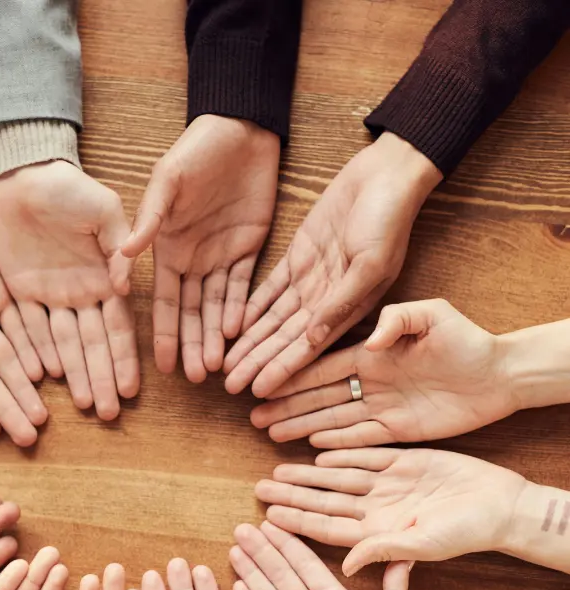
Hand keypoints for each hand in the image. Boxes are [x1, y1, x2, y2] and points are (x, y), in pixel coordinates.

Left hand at [0, 162, 138, 420]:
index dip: (125, 359)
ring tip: (85, 405)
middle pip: (92, 346)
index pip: (118, 328)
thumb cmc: (69, 187)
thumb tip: (124, 287)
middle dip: (102, 379)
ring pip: (63, 345)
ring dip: (75, 376)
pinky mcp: (19, 294)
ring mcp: (50, 298)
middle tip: (109, 414)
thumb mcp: (104, 209)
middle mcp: (80, 296)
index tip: (132, 389)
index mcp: (104, 279)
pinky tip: (47, 379)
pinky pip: (28, 330)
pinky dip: (37, 353)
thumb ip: (118, 246)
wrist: (23, 173)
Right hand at [123, 115, 279, 381]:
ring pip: (218, 306)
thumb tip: (123, 257)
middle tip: (197, 379)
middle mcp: (191, 260)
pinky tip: (237, 332)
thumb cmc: (195, 151)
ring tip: (217, 367)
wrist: (239, 129)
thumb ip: (149, 220)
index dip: (165, 333)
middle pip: (192, 312)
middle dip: (193, 345)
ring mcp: (220, 256)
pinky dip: (241, 308)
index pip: (164, 301)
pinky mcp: (248, 248)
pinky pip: (244, 286)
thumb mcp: (166, 182)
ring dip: (216, 336)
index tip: (163, 367)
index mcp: (166, 249)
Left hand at [224, 133, 442, 398]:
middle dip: (257, 362)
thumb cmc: (388, 219)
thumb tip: (314, 340)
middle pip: (283, 339)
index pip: (307, 348)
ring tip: (225, 364)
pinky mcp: (297, 258)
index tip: (257, 391)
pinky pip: (268, 290)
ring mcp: (310, 281)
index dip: (282, 370)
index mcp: (349, 309)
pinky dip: (250, 308)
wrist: (386, 175)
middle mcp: (326, 301)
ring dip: (249, 341)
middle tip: (228, 386)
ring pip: (271, 319)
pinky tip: (231, 327)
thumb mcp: (369, 264)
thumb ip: (341, 303)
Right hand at [251, 298, 515, 445]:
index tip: (262, 381)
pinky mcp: (397, 429)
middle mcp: (368, 381)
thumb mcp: (432, 315)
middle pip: (317, 395)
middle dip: (284, 405)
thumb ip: (398, 320)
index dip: (291, 374)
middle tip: (252, 415)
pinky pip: (359, 438)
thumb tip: (371, 340)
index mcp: (369, 352)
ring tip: (270, 432)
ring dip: (301, 425)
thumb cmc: (466, 338)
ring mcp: (380, 406)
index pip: (321, 366)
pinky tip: (309, 445)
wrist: (500, 373)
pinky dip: (335, 442)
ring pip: (331, 418)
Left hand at [256, 448, 527, 574]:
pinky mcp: (403, 461)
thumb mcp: (423, 544)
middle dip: (292, 495)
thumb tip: (345, 565)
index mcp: (377, 531)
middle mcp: (376, 508)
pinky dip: (341, 451)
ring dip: (308, 473)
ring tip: (278, 469)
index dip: (296, 520)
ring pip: (338, 477)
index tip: (268, 517)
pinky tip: (316, 451)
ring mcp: (388, 484)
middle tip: (258, 488)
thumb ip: (383, 550)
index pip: (326, 526)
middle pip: (324, 500)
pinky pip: (364, 454)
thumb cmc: (466, 532)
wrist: (501, 504)